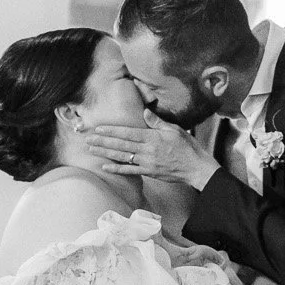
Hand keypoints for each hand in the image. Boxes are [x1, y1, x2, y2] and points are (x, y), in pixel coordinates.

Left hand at [82, 111, 218, 190]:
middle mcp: (147, 150)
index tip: (98, 129)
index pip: (127, 133)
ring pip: (122, 157)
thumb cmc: (188, 148)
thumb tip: (145, 112)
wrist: (196, 168)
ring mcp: (147, 162)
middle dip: (102, 141)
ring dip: (105, 153)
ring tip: (91, 150)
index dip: (111, 131)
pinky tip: (105, 167)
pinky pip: (130, 170)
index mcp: (152, 137)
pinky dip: (117, 169)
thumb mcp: (175, 130)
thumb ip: (158, 122)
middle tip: (87, 139)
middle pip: (120, 144)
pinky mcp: (149, 172)